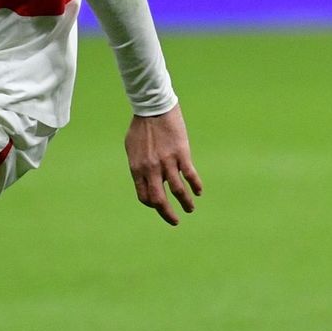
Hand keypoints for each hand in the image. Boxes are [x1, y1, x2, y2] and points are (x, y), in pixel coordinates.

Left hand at [125, 104, 202, 225]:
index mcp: (137, 168)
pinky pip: (191, 176)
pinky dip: (196, 186)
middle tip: (175, 221)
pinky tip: (199, 192)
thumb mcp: (132, 149)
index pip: (144, 196)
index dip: (152, 205)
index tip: (159, 206)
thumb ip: (139, 166)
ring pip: (178, 191)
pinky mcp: (182, 154)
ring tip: (190, 209)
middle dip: (167, 214)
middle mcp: (151, 169)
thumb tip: (145, 180)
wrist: (153, 109)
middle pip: (159, 199)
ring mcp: (167, 162)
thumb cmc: (141, 128)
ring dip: (185, 203)